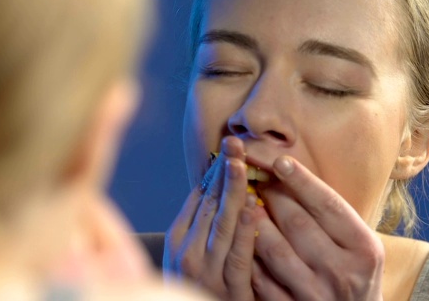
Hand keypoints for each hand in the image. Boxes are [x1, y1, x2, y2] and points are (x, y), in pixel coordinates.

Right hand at [163, 136, 257, 299]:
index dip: (215, 171)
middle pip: (208, 204)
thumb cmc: (200, 284)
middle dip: (224, 171)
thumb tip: (219, 185)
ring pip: (221, 224)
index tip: (229, 147)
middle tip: (235, 143)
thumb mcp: (192, 253)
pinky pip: (238, 255)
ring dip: (232, 192)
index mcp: (177, 239)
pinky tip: (251, 209)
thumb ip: (203, 223)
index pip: (198, 197)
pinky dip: (243, 231)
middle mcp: (186, 252)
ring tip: (241, 164)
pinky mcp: (228, 289)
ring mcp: (206, 270)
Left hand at [251, 156, 384, 300]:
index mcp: (363, 248)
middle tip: (254, 178)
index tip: (279, 161)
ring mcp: (316, 293)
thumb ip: (329, 214)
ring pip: (274, 250)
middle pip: (297, 223)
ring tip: (243, 202)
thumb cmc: (351, 270)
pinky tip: (239, 237)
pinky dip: (248, 254)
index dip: (302, 181)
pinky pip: (261, 279)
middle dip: (271, 196)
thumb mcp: (355, 242)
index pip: (329, 205)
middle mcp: (342, 271)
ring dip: (254, 222)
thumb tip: (288, 171)